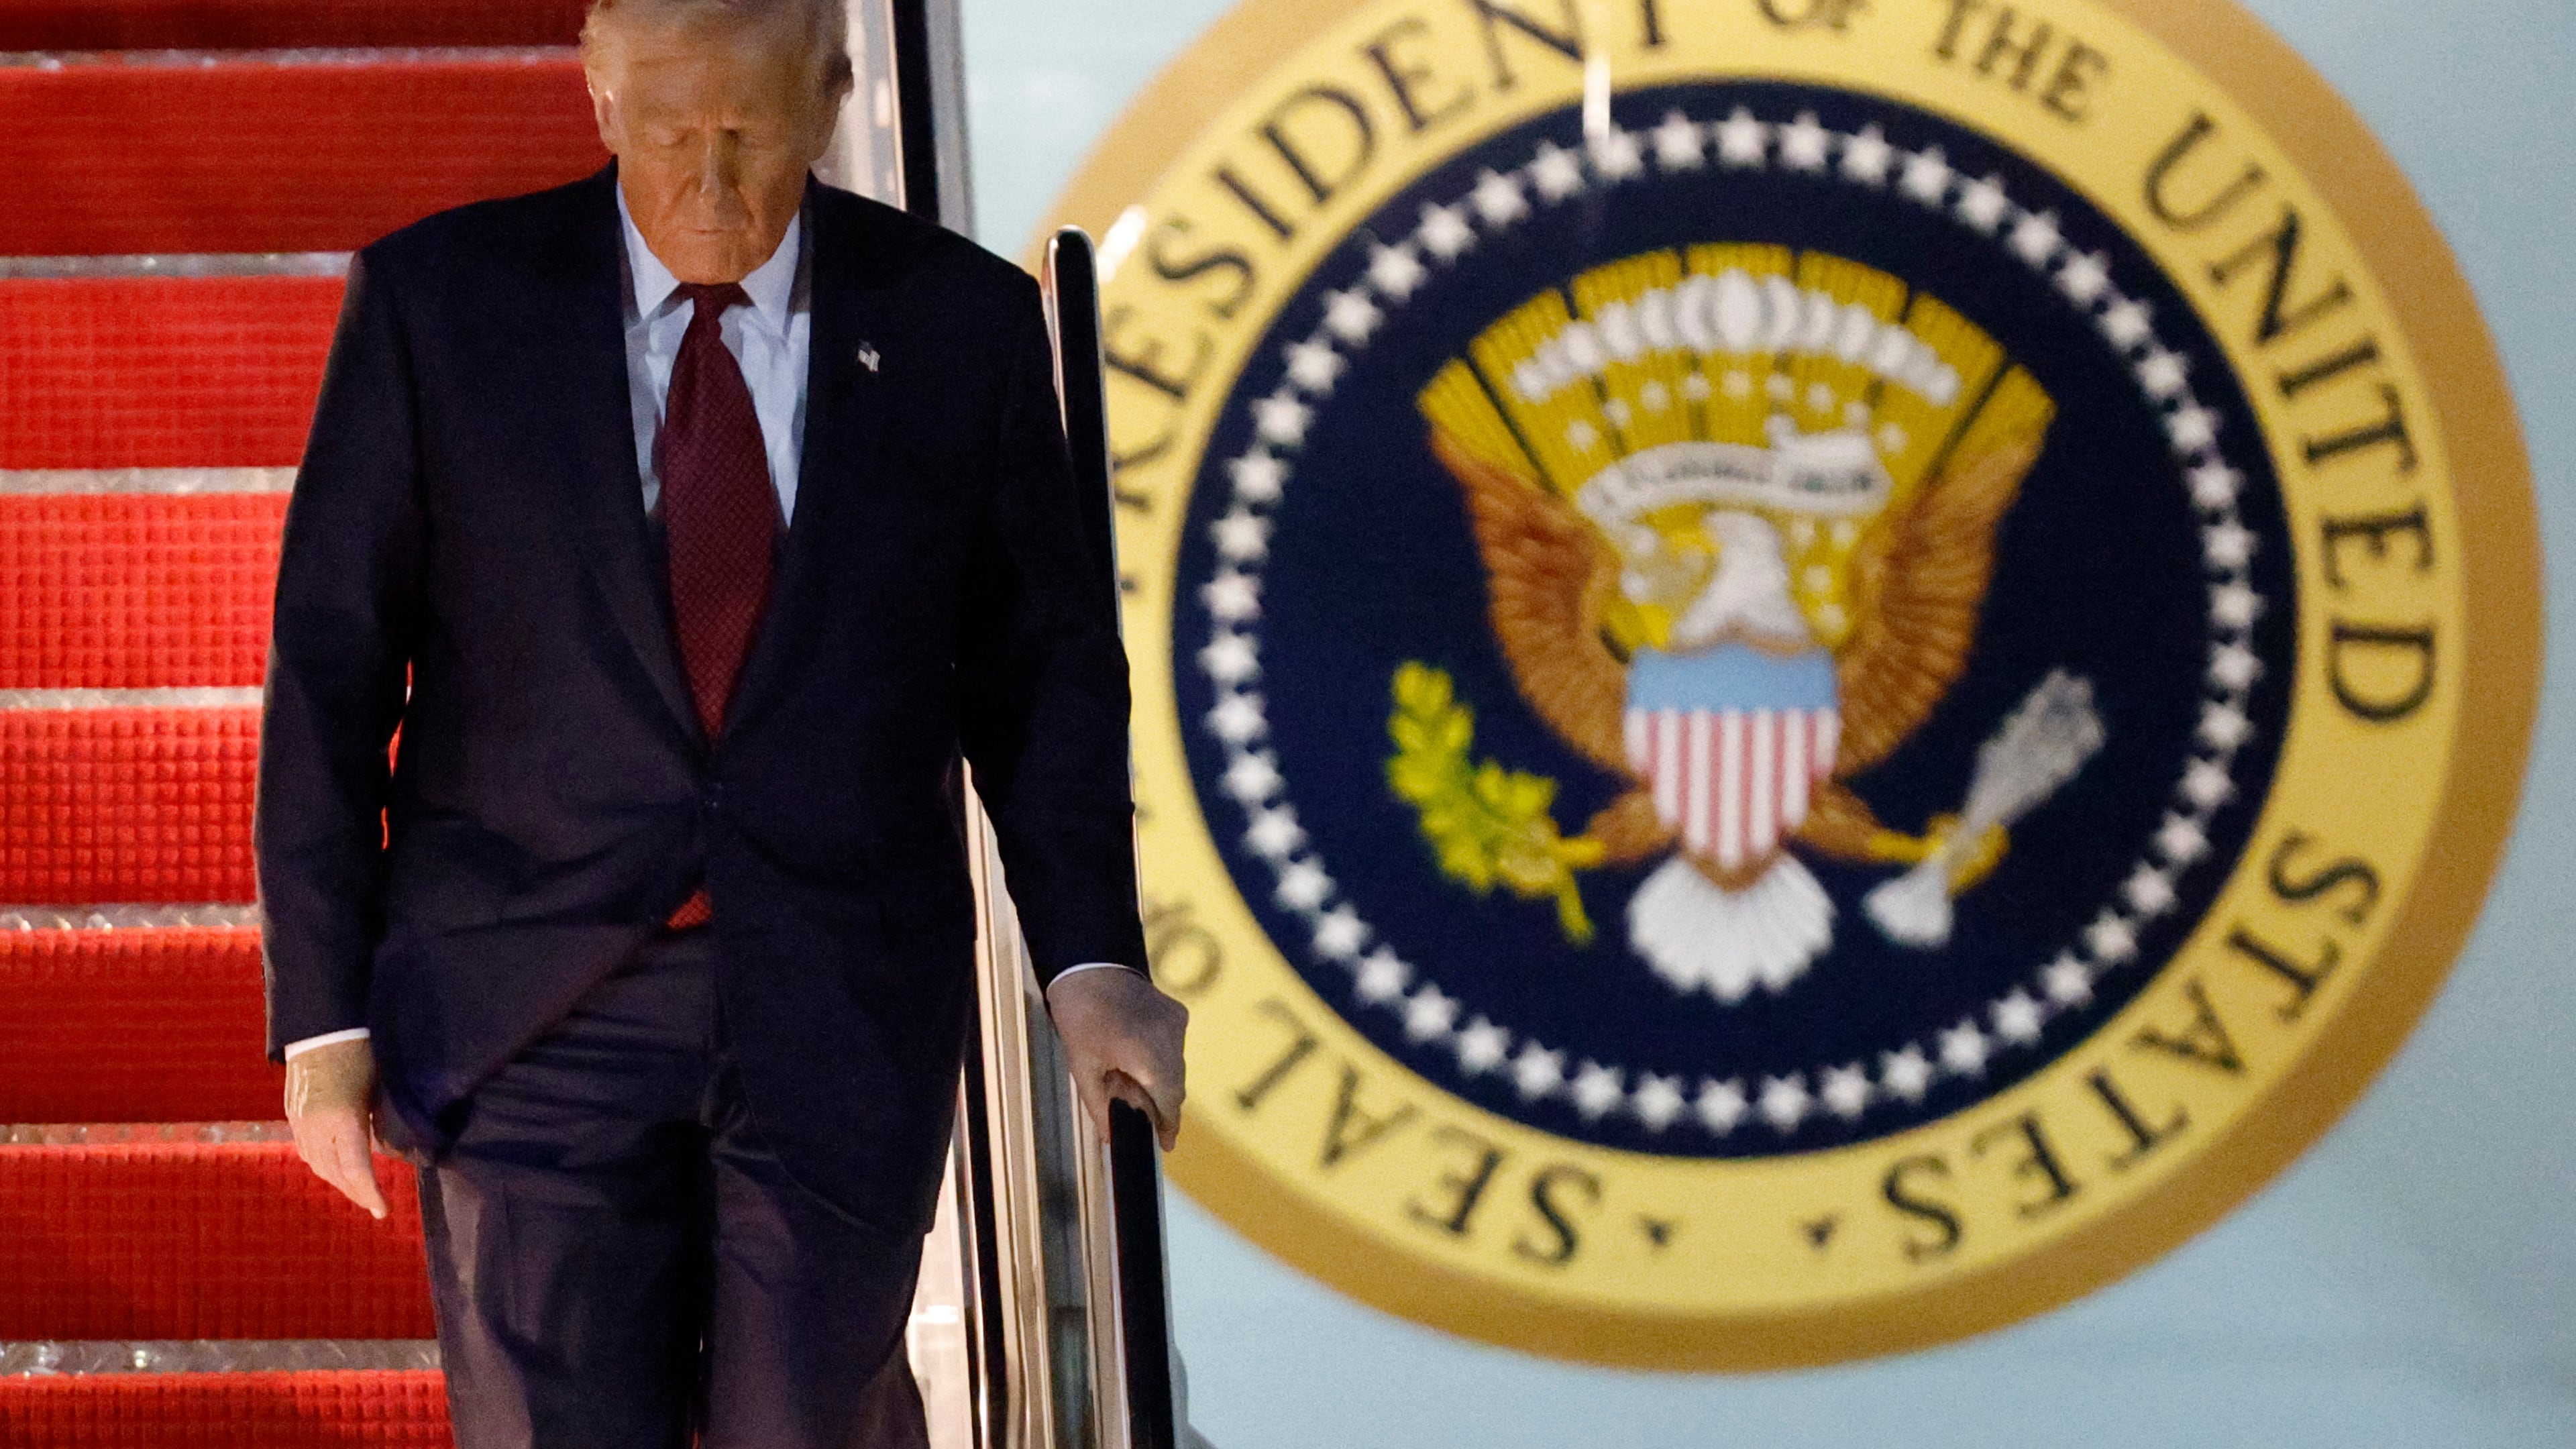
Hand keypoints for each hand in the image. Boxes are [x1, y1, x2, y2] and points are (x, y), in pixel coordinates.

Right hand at [284, 1037, 389, 1219]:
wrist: (321, 1027)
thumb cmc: (362, 1052)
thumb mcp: (379, 1088)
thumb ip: (380, 1122)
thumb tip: (386, 1150)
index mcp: (342, 1118)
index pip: (356, 1169)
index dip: (369, 1193)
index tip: (382, 1212)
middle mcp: (316, 1126)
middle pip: (335, 1172)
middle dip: (356, 1192)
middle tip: (375, 1205)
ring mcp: (300, 1122)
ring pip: (318, 1165)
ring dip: (339, 1181)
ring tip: (360, 1190)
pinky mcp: (293, 1115)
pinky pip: (307, 1151)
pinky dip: (325, 1164)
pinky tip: (339, 1168)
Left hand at [1045, 967, 1187, 1150]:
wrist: (1090, 966)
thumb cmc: (1080, 1016)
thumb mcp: (1083, 1066)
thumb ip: (1100, 1105)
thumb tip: (1110, 1137)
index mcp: (1147, 1057)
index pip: (1169, 1102)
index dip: (1168, 1127)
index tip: (1164, 1145)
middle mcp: (1170, 1041)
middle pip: (1175, 1088)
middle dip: (1162, 1107)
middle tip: (1144, 1121)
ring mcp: (1177, 1025)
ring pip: (1177, 1068)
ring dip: (1161, 1083)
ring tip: (1132, 1083)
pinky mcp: (1178, 1014)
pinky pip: (1175, 1048)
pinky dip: (1163, 1060)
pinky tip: (1138, 1056)